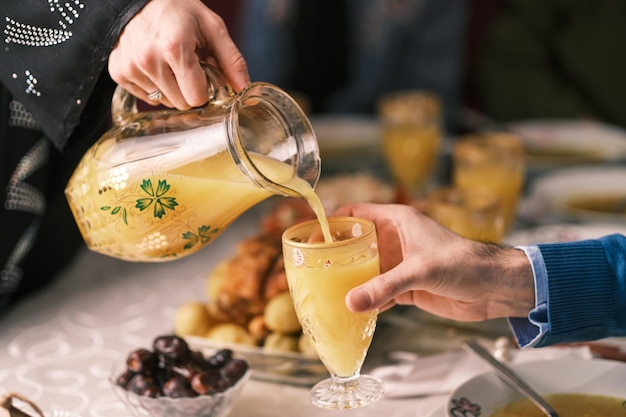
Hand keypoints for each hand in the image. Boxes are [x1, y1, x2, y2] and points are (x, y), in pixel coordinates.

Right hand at [108, 0, 249, 108]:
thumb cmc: (178, 10)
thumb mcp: (212, 27)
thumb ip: (231, 60)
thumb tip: (244, 89)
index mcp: (174, 47)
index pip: (197, 97)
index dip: (205, 87)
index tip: (203, 71)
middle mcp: (148, 60)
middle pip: (181, 103)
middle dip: (189, 88)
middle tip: (187, 64)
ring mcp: (130, 67)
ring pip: (164, 102)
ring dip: (171, 87)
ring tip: (169, 61)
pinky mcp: (118, 72)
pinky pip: (146, 97)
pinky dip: (154, 85)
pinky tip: (154, 64)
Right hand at [331, 203, 534, 320]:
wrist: (494, 287)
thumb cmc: (464, 263)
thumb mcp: (421, 271)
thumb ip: (385, 287)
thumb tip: (351, 302)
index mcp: (396, 221)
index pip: (354, 214)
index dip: (331, 224)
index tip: (310, 239)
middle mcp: (394, 240)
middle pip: (354, 244)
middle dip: (334, 256)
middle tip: (312, 270)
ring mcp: (399, 264)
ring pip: (364, 270)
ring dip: (348, 280)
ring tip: (324, 292)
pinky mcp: (406, 287)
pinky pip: (377, 292)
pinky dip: (366, 300)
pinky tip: (353, 310)